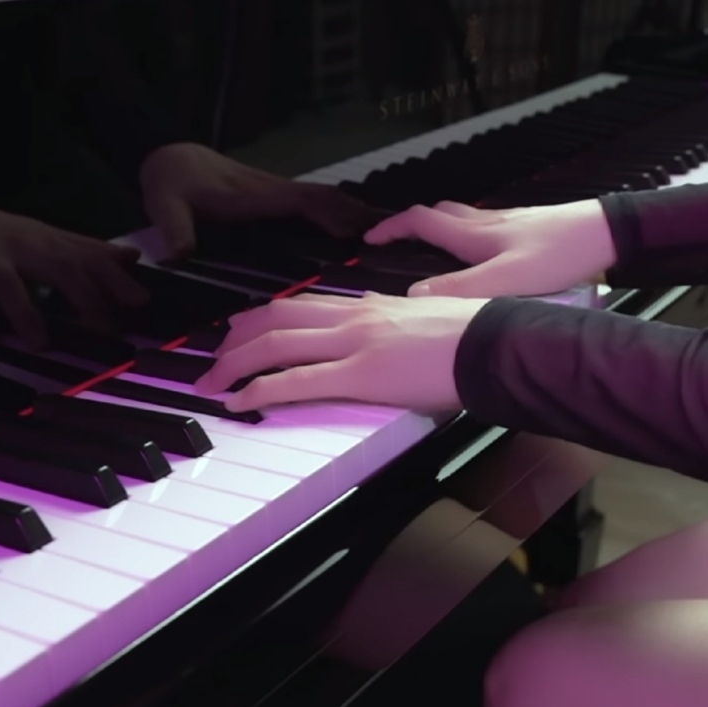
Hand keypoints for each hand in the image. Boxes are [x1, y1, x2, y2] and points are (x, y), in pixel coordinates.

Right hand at [0, 198, 146, 347]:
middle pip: (57, 267)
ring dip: (24, 311)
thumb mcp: (48, 240)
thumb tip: (133, 257)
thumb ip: (87, 252)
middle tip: (104, 329)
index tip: (141, 302)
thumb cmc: (6, 238)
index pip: (87, 258)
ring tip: (40, 343)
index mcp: (48, 243)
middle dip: (84, 296)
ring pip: (6, 281)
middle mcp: (21, 247)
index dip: (115, 279)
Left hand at [139, 142, 378, 258]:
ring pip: (323, 200)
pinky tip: (350, 230)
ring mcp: (275, 194)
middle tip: (393, 239)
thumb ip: (174, 228)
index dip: (334, 215)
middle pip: (326, 199)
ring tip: (384, 236)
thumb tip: (183, 256)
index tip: (361, 233)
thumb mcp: (164, 204)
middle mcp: (274, 192)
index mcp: (257, 195)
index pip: (306, 201)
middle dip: (357, 215)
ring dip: (352, 214)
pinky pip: (312, 205)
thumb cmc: (169, 180)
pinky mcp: (272, 199)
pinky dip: (336, 214)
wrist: (168, 157)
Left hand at [193, 292, 490, 411]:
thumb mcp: (424, 316)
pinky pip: (296, 380)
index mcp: (370, 304)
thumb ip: (394, 317)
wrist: (495, 344)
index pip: (302, 304)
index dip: (263, 317)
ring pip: (275, 343)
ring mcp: (354, 343)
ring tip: (212, 382)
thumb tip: (379, 318)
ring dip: (234, 363)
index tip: (241, 329)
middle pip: (276, 317)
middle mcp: (355, 316)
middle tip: (213, 357)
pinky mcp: (360, 375)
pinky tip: (239, 402)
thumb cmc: (473, 335)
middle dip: (235, 337)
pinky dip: (260, 390)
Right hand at [364, 200, 616, 297]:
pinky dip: (471, 235)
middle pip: (438, 213)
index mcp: (474, 235)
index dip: (390, 229)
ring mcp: (508, 223)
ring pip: (463, 217)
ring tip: (432, 245)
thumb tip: (414, 300)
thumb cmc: (561, 254)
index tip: (369, 239)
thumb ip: (460, 290)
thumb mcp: (506, 279)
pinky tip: (484, 255)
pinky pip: (487, 227)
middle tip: (395, 238)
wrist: (605, 234)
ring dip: (441, 226)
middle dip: (412, 223)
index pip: (419, 221)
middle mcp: (486, 223)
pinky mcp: (529, 229)